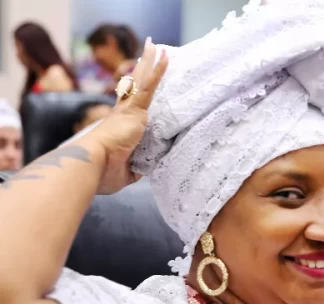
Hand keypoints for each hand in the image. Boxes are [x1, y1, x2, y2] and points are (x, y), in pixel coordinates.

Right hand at [87, 38, 167, 193]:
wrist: (93, 164)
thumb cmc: (103, 172)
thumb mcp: (126, 172)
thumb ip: (136, 167)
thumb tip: (144, 168)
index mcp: (117, 129)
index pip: (128, 108)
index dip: (132, 95)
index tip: (135, 85)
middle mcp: (121, 115)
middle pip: (134, 87)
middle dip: (141, 71)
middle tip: (148, 53)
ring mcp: (128, 111)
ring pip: (141, 81)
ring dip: (149, 62)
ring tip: (156, 45)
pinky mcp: (134, 110)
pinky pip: (148, 86)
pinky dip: (157, 71)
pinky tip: (165, 54)